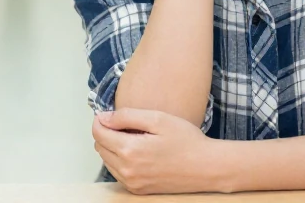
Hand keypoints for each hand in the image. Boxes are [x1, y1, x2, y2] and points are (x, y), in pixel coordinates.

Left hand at [92, 108, 219, 194]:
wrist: (207, 167)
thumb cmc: (187, 141)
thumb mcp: (158, 119)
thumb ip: (127, 117)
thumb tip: (103, 117)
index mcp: (130, 150)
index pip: (98, 133)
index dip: (100, 120)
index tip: (109, 114)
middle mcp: (128, 170)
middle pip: (99, 147)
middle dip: (106, 133)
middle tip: (125, 124)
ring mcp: (132, 182)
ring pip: (107, 160)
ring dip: (112, 147)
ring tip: (134, 138)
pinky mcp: (138, 190)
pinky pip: (117, 173)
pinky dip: (120, 161)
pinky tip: (138, 152)